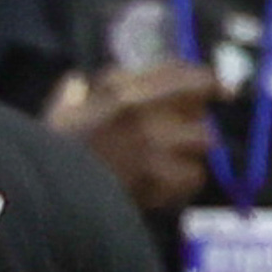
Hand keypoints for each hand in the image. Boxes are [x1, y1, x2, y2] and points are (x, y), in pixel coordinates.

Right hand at [44, 61, 220, 216]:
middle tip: (186, 129)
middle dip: (196, 118)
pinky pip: (193, 176)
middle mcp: (143, 111)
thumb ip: (72, 95)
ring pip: (203, 140)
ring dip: (193, 149)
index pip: (182, 72)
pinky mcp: (162, 179)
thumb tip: (77, 84)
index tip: (219, 87)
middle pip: (199, 105)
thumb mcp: (58, 115)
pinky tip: (167, 186)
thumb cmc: (52, 156)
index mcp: (120, 89)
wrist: (52, 200)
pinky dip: (184, 182)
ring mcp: (155, 146)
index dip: (206, 79)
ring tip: (175, 161)